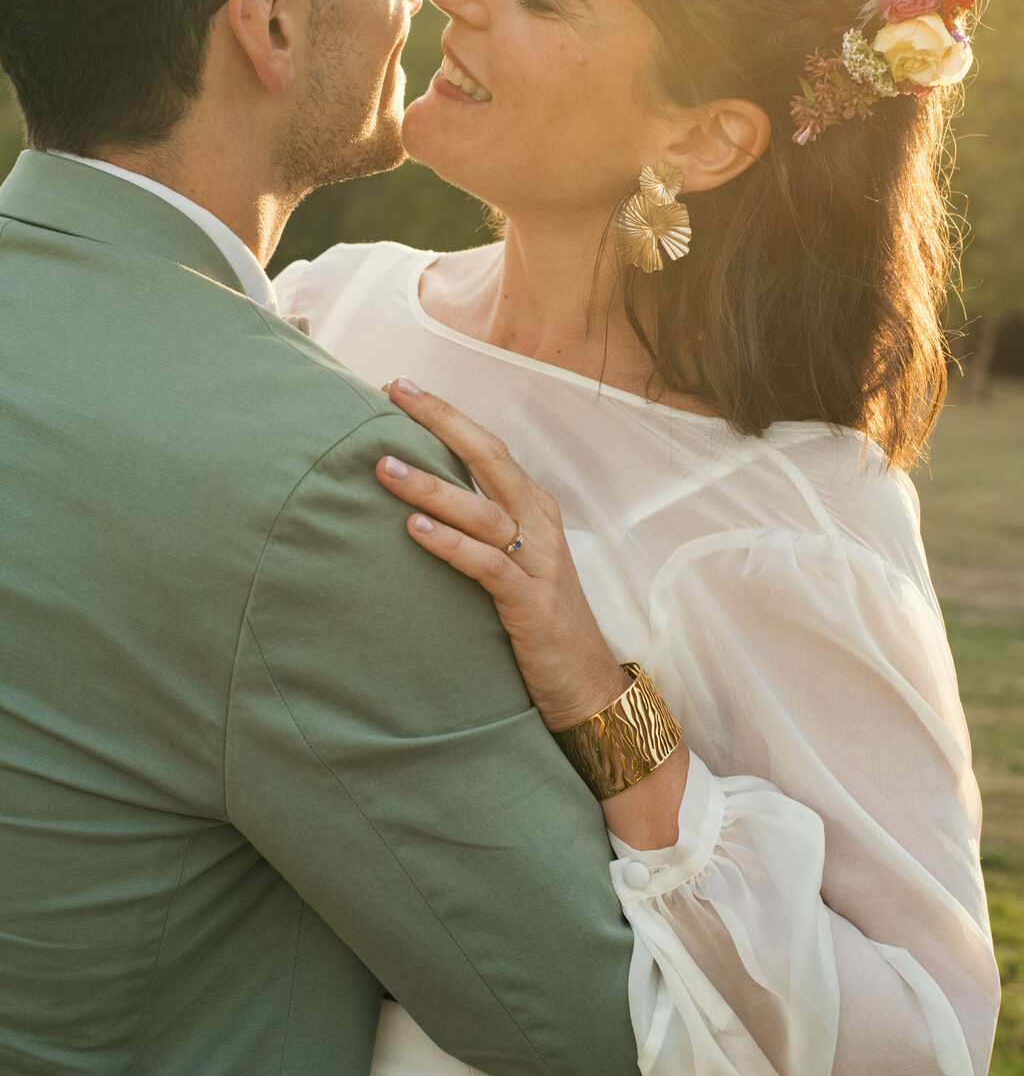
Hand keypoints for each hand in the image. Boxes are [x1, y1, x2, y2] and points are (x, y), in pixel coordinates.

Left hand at [375, 378, 629, 731]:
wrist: (587, 688)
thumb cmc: (540, 623)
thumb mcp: (512, 564)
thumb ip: (478, 529)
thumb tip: (416, 503)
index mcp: (536, 509)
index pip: (488, 447)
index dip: (447, 416)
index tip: (401, 388)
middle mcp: (541, 526)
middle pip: (490, 458)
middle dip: (442, 423)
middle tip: (395, 394)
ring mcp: (539, 563)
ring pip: (482, 510)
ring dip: (431, 486)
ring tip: (383, 467)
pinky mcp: (531, 603)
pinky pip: (486, 564)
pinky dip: (450, 544)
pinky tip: (414, 529)